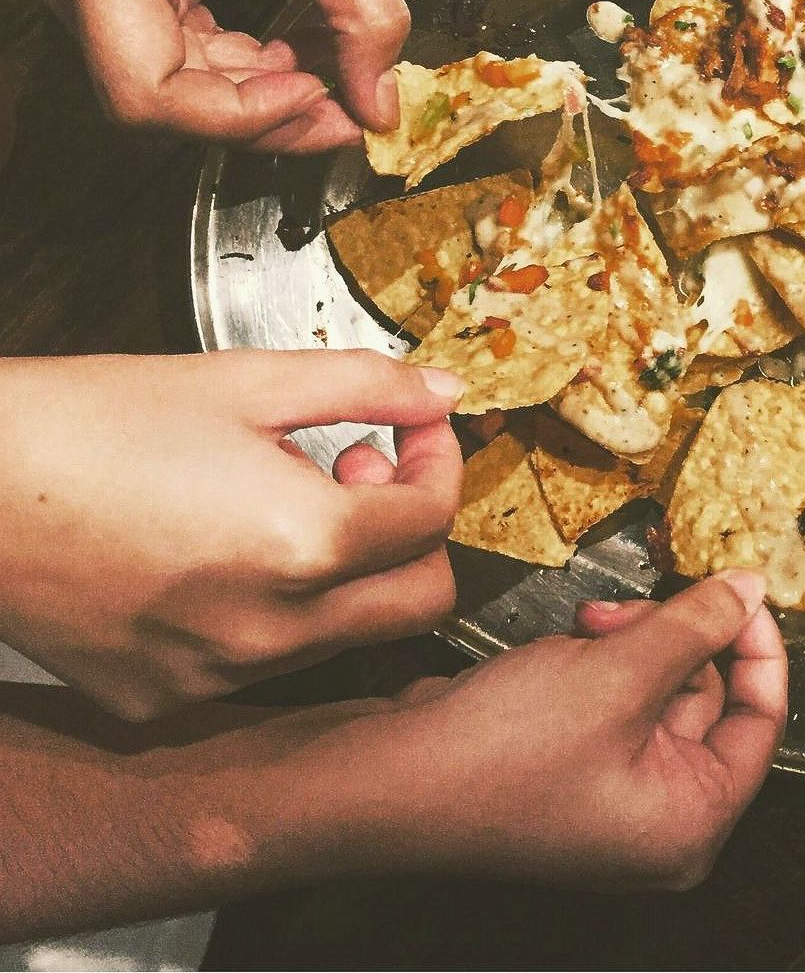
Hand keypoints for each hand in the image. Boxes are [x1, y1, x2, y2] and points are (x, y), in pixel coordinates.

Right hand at [0, 0, 407, 151]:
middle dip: (257, 110)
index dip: (243, 119)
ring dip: (248, 89)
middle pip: (152, 95)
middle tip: (343, 106)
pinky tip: (284, 50)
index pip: (148, 95)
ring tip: (324, 69)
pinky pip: (158, 43)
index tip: (325, 104)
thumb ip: (361, 10)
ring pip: (159, 77)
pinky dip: (229, 58)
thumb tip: (380, 102)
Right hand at [0, 349, 462, 718]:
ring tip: (276, 499)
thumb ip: (366, 386)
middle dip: (414, 533)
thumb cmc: (85, 426)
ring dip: (344, 570)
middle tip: (361, 471)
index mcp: (301, 546)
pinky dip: (271, 611)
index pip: (434, 520)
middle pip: (420, 602)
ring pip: (344, 637)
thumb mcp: (245, 380)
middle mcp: (267, 632)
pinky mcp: (162, 701)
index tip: (416, 429)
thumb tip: (442, 394)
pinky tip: (220, 550)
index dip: (438, 460)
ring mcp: (214, 679)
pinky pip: (261, 666)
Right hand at [343, 573, 787, 889]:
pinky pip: (615, 699)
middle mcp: (658, 822)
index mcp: (690, 824)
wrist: (382, 778)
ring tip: (586, 627)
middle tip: (630, 607)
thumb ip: (697, 625)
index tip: (743, 590)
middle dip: (674, 637)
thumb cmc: (494, 755)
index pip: (763, 720)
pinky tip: (564, 647)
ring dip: (631, 642)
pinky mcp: (573, 770)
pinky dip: (599, 662)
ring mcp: (613, 798)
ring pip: (659, 688)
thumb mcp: (618, 672)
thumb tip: (750, 590)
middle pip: (709, 699)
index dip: (757, 645)